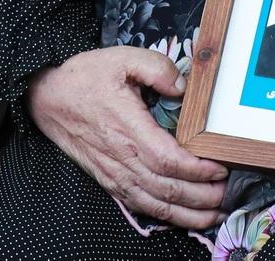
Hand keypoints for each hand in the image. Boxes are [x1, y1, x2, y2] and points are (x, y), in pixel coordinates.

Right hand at [25, 47, 227, 229]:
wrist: (47, 97)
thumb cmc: (85, 77)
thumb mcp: (122, 58)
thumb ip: (157, 68)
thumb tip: (184, 87)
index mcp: (127, 127)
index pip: (168, 159)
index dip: (198, 169)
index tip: (221, 166)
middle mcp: (121, 156)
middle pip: (167, 188)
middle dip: (202, 195)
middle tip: (227, 192)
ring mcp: (114, 173)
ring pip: (156, 204)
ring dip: (188, 213)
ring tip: (215, 212)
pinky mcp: (108, 181)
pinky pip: (140, 206)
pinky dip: (165, 216)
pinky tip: (184, 216)